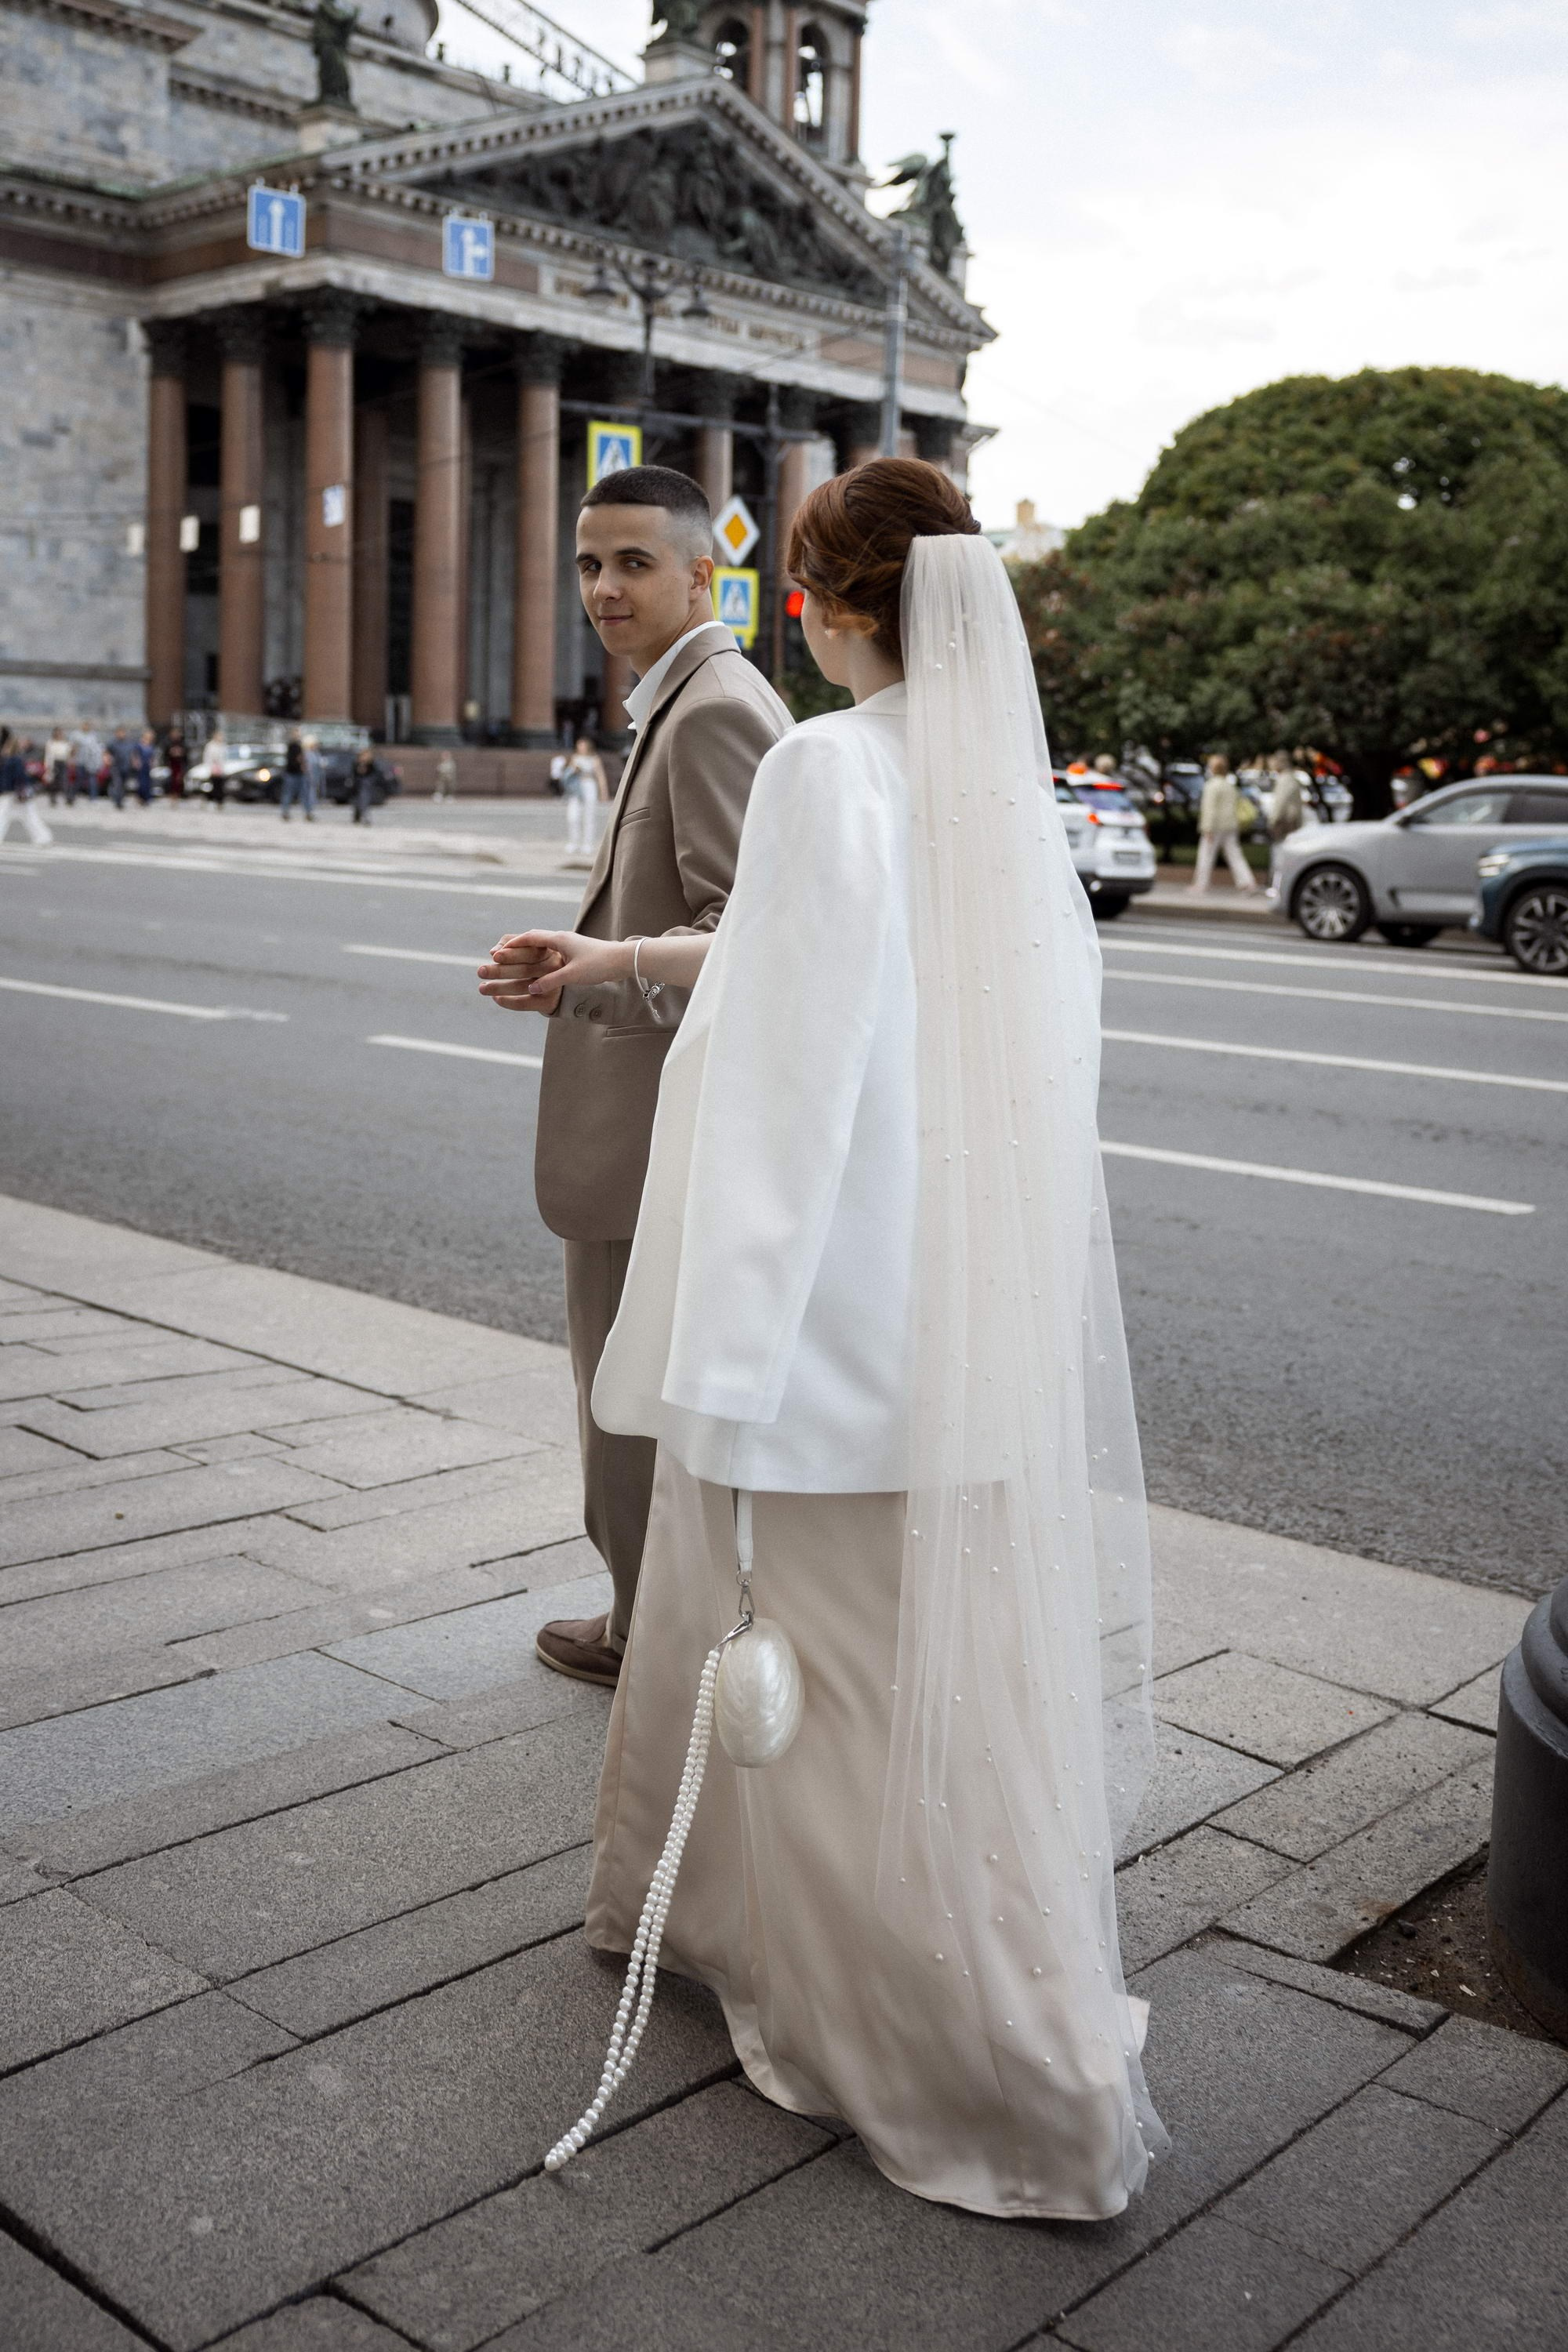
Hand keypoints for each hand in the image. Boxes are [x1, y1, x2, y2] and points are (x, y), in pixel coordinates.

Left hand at [477, 932, 566, 1013]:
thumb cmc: (538, 959)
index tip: (494, 956)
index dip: (511, 954)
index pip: (529, 951)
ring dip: (499, 988)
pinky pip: (525, 1003)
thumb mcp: (528, 947)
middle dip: (500, 971)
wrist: (561, 983)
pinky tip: (496, 998)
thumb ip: (510, 943)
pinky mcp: (548, 1002)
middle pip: (524, 969)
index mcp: (548, 950)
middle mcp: (553, 967)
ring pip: (521, 987)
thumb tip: (493, 951)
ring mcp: (552, 986)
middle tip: (480, 971)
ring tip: (482, 988)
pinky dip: (508, 1002)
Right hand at [478, 930, 629, 1009]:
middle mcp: (562, 938)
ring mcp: (569, 944)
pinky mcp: (576, 951)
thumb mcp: (572, 975)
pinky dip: (542, 956)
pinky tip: (539, 965)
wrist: (623, 960)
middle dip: (517, 946)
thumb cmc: (599, 965)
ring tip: (516, 959)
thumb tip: (531, 990)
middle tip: (502, 954)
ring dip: (529, 951)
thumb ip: (550, 982)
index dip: (512, 945)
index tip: (497, 951)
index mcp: (559, 939)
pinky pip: (552, 951)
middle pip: (534, 938)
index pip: (529, 938)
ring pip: (543, 945)